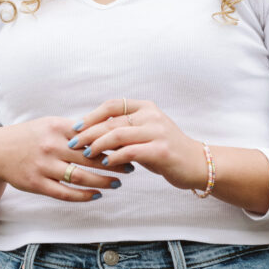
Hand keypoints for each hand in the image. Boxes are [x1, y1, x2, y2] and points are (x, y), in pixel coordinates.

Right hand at [0, 116, 134, 202]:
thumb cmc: (29, 136)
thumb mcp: (49, 125)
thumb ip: (73, 129)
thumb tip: (103, 129)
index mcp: (56, 128)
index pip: (90, 136)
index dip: (111, 143)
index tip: (128, 147)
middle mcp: (50, 147)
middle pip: (89, 158)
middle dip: (113, 164)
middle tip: (131, 167)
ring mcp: (43, 166)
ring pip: (80, 177)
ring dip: (102, 182)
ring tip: (117, 183)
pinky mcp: (37, 184)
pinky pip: (64, 193)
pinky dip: (83, 195)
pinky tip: (97, 195)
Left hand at [69, 98, 205, 191]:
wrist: (196, 163)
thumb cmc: (164, 150)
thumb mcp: (144, 134)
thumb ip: (123, 130)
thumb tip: (90, 134)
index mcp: (146, 107)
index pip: (113, 105)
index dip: (92, 115)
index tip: (76, 127)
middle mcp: (152, 116)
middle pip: (112, 121)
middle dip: (88, 133)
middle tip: (72, 143)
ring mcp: (157, 132)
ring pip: (118, 135)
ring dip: (97, 145)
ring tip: (85, 154)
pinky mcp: (160, 150)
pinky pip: (130, 152)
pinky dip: (114, 158)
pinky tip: (105, 163)